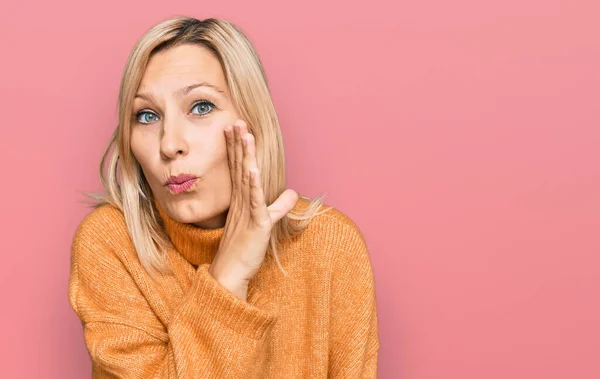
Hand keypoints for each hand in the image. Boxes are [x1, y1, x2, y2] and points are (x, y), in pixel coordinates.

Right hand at [208, 119, 297, 300]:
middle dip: (239, 143)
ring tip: (244, 134)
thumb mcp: (265, 222)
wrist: (231, 273)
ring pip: (246, 178)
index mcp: (241, 200)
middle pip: (240, 166)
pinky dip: (253, 185)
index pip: (239, 168)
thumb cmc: (244, 248)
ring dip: (245, 155)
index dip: (238, 148)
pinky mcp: (255, 224)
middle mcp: (241, 202)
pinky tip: (252, 169)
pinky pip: (254, 202)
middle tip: (236, 121)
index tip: (236, 128)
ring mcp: (246, 211)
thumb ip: (279, 206)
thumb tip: (293, 193)